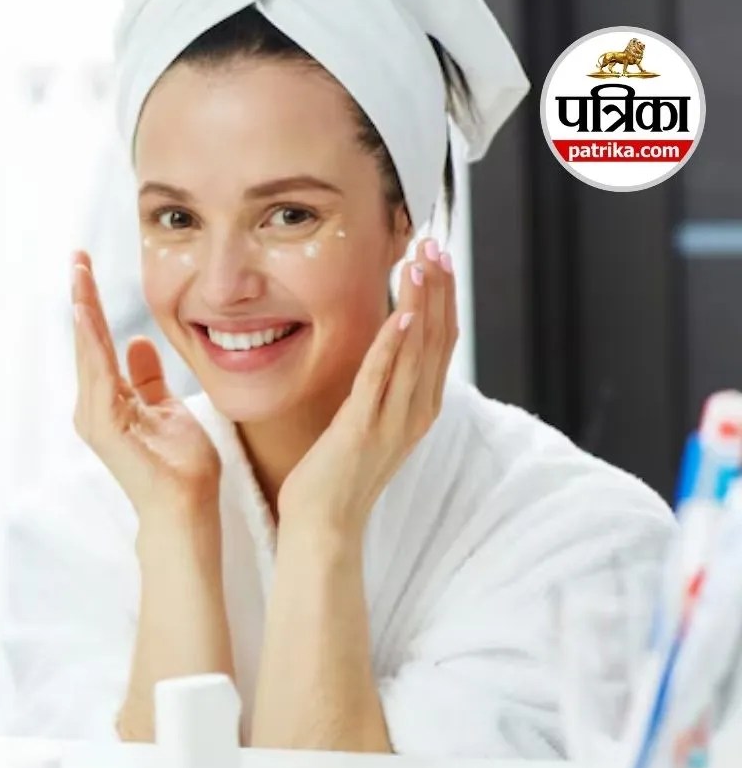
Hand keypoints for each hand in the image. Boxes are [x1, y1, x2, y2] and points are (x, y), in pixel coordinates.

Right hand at [71, 251, 220, 519]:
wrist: (187, 509)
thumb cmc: (180, 468)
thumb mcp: (167, 409)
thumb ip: (148, 379)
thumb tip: (137, 342)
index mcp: (110, 402)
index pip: (98, 344)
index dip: (92, 305)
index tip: (87, 268)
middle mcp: (95, 407)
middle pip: (85, 342)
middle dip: (81, 298)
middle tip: (77, 257)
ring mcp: (96, 417)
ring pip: (87, 352)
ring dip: (83, 310)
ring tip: (79, 273)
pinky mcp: (104, 425)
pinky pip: (98, 373)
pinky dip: (91, 341)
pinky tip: (87, 312)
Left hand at [278, 239, 457, 537]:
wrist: (324, 524)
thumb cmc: (340, 472)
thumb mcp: (371, 420)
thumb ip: (385, 385)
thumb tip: (387, 344)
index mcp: (420, 407)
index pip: (441, 340)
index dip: (444, 296)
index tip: (439, 255)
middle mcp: (415, 412)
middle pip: (437, 338)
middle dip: (438, 288)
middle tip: (435, 243)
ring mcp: (392, 421)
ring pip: (415, 352)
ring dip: (420, 304)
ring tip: (422, 262)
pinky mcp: (362, 428)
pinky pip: (381, 380)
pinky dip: (392, 346)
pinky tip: (399, 314)